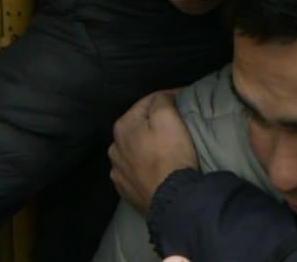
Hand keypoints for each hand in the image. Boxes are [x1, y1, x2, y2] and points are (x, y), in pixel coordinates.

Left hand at [110, 90, 196, 215]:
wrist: (172, 198)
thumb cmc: (170, 153)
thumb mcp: (168, 117)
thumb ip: (161, 100)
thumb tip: (161, 97)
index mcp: (122, 127)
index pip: (146, 103)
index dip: (166, 99)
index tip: (182, 100)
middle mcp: (114, 147)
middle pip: (137, 127)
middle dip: (152, 123)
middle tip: (173, 125)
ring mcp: (118, 171)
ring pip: (133, 149)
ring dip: (145, 145)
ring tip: (163, 148)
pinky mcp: (125, 190)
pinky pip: (134, 170)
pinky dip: (142, 166)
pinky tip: (153, 168)